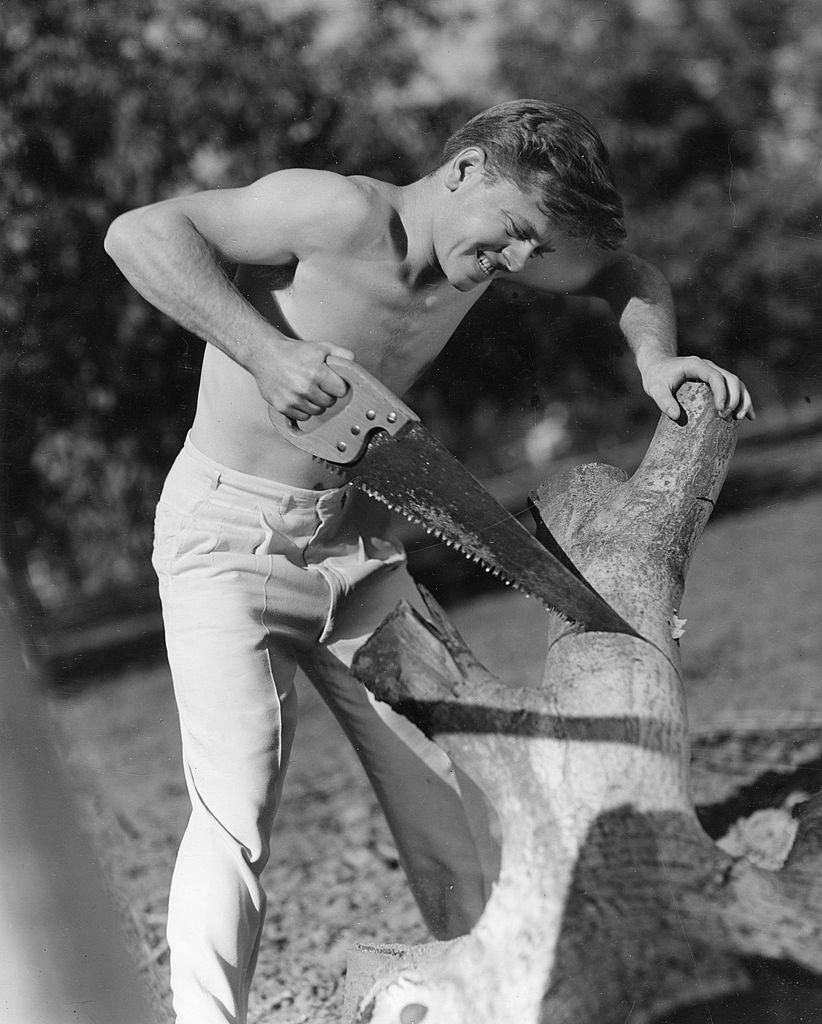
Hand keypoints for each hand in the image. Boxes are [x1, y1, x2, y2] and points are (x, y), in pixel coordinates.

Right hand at [256, 340, 354, 420]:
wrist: (265, 354)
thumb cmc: (293, 352)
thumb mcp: (321, 347)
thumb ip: (342, 355)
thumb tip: (354, 365)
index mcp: (317, 372)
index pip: (341, 391)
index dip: (338, 385)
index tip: (332, 381)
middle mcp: (304, 387)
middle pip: (330, 402)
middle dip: (327, 394)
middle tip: (318, 383)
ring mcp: (293, 399)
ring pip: (317, 411)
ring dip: (315, 403)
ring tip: (307, 389)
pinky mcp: (283, 407)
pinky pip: (303, 416)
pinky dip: (303, 409)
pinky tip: (298, 396)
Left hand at [640, 355, 754, 421]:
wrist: (658, 366)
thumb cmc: (657, 377)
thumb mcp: (655, 388)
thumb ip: (663, 400)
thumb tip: (676, 417)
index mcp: (697, 365)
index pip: (715, 376)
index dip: (721, 392)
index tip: (720, 409)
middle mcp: (709, 367)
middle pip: (731, 379)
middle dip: (734, 398)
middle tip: (726, 417)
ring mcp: (715, 374)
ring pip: (737, 384)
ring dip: (743, 400)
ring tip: (740, 418)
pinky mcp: (717, 382)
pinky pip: (735, 390)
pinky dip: (743, 401)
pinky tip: (748, 416)